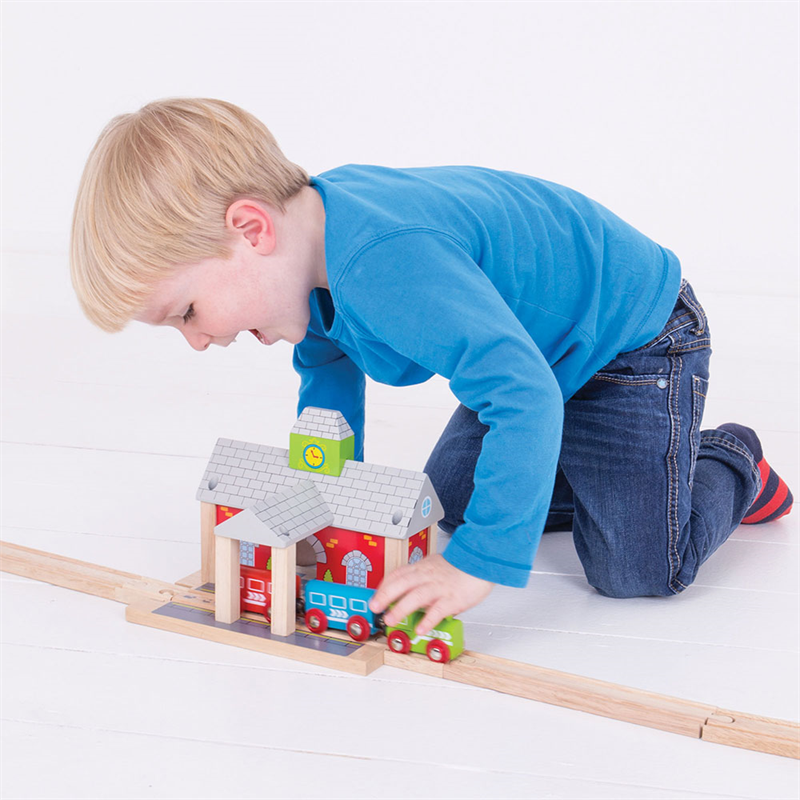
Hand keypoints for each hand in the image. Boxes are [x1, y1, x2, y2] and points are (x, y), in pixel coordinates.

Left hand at [369, 554, 492, 635]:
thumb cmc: (460, 567)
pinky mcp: (453, 598)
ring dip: (401, 608)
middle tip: (375, 608)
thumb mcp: (436, 565)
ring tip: (391, 620)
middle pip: (402, 583)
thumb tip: (410, 593)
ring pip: (416, 596)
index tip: (376, 596)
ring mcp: (440, 587)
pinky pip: (438, 610)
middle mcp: (428, 576)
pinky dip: (428, 620)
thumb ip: (422, 577)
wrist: (481, 562)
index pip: (398, 574)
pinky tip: (421, 629)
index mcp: (423, 568)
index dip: (384, 585)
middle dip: (385, 595)